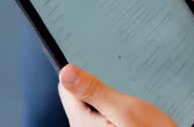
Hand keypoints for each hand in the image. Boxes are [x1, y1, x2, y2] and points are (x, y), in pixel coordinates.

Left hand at [58, 65, 175, 126]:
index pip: (66, 88)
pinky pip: (100, 116)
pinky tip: (127, 118)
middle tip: (121, 99)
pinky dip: (112, 111)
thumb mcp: (124, 109)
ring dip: (108, 101)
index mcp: (81, 124)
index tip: (97, 74)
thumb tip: (66, 72)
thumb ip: (94, 91)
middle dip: (99, 92)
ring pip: (91, 106)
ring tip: (126, 110)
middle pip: (79, 97)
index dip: (83, 76)